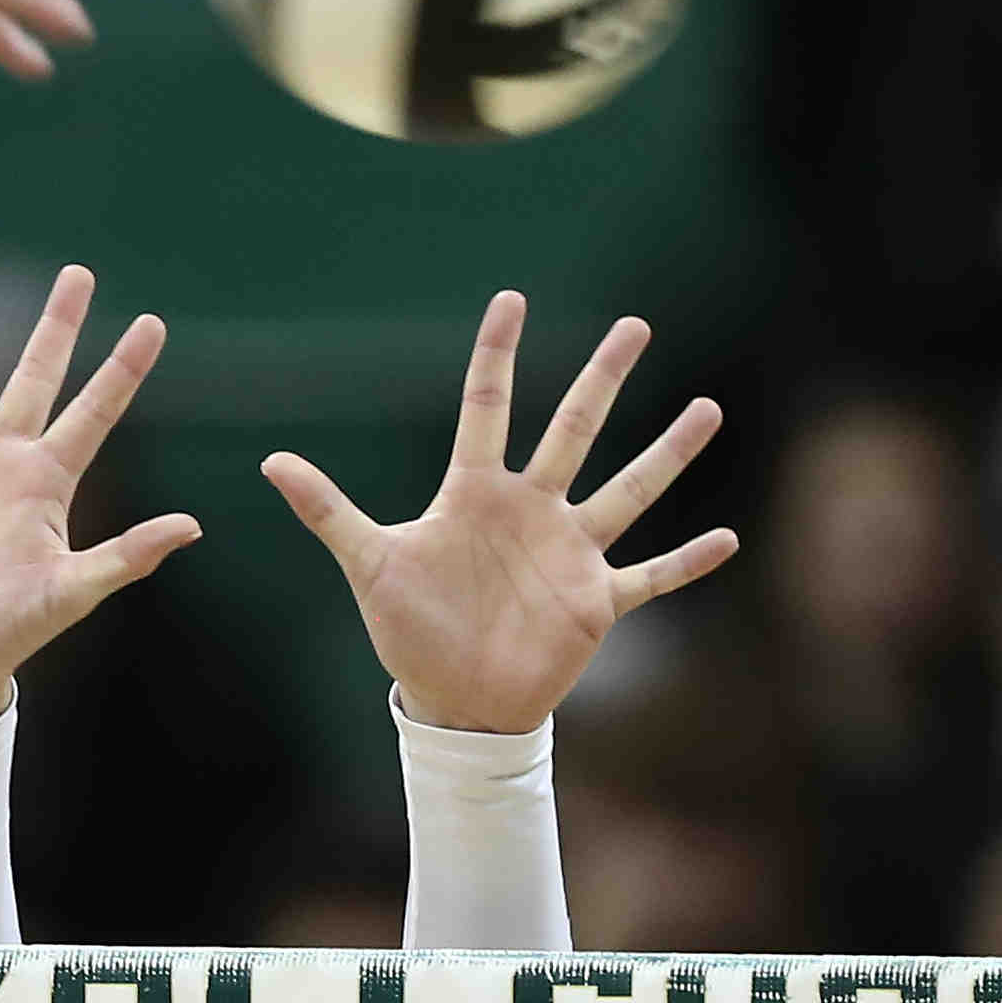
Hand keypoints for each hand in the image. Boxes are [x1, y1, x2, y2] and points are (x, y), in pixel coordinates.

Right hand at [0, 267, 196, 725]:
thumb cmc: (9, 634)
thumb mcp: (71, 592)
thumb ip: (127, 556)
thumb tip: (192, 525)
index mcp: (46, 480)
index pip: (94, 411)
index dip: (123, 368)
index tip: (153, 322)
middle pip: (32, 376)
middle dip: (55, 326)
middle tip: (79, 273)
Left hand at [262, 293, 732, 737]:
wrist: (453, 704)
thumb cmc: (410, 631)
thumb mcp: (369, 565)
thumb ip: (329, 511)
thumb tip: (271, 462)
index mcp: (476, 493)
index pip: (488, 407)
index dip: (497, 354)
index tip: (513, 298)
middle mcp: (531, 510)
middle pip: (573, 429)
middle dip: (603, 377)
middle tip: (634, 325)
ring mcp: (569, 552)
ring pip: (629, 489)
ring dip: (668, 453)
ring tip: (707, 409)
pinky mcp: (596, 601)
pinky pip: (651, 574)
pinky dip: (688, 561)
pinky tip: (730, 538)